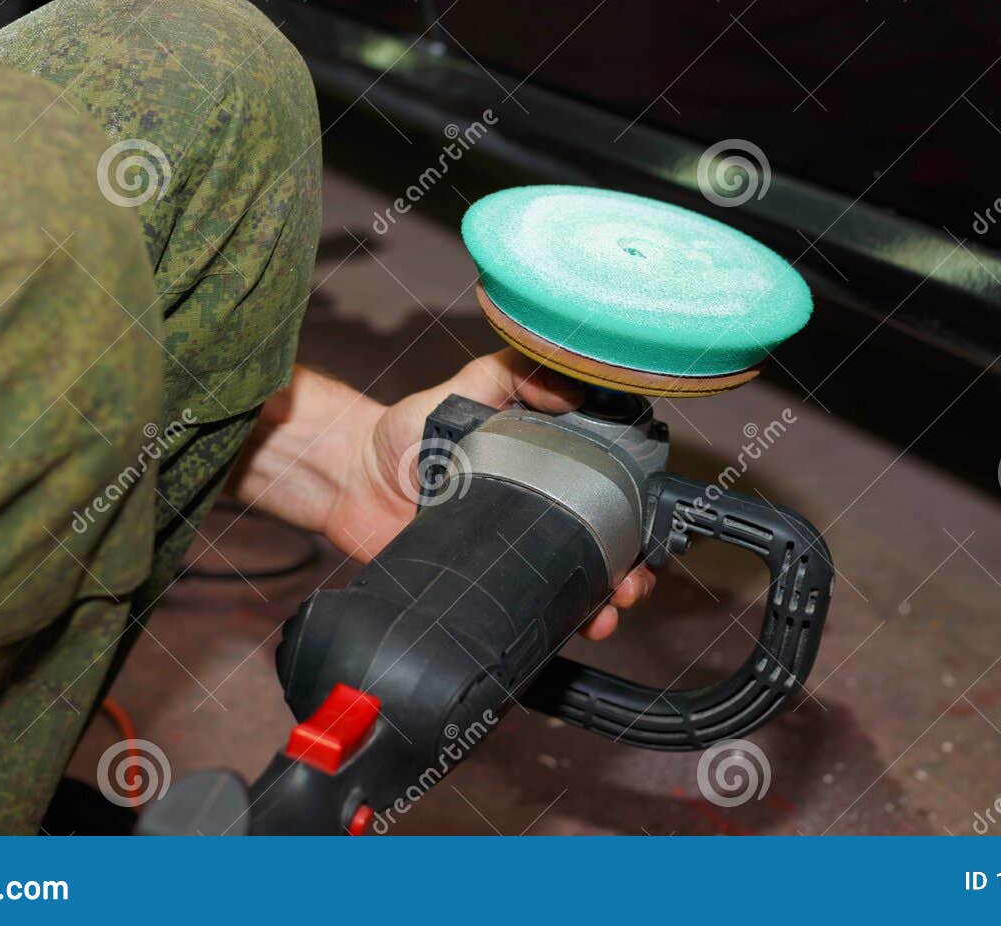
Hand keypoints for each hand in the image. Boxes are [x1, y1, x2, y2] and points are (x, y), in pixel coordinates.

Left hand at [227, 349, 655, 638]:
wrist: (351, 482)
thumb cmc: (408, 430)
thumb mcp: (468, 387)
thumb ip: (515, 374)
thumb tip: (572, 388)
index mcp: (550, 460)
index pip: (612, 485)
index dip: (638, 507)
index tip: (649, 524)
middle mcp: (543, 507)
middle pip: (607, 542)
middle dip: (632, 567)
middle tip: (632, 580)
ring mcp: (520, 550)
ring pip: (580, 580)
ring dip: (606, 600)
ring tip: (607, 610)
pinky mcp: (491, 585)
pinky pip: (535, 608)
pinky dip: (563, 620)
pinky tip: (577, 626)